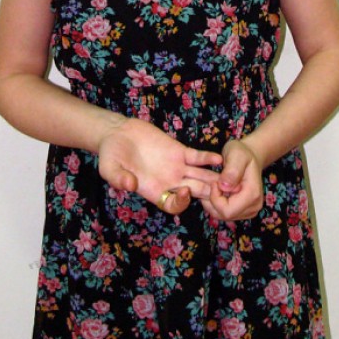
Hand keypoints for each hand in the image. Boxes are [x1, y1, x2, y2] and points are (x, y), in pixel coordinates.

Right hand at [97, 116, 222, 213]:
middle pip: (193, 193)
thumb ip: (118, 178)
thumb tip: (130, 185)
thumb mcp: (109, 168)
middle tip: (222, 193)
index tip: (185, 192)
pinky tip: (219, 159)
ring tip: (228, 180)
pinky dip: (208, 159)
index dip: (182, 202)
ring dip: (214, 179)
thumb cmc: (110, 155)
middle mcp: (168, 182)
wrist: (117, 133)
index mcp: (153, 191)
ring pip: (200, 177)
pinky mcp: (178, 150)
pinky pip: (197, 158)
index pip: (173, 205)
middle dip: (208, 195)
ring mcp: (176, 167)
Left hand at [200, 137, 263, 220]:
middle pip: (224, 215)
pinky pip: (224, 214)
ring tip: (214, 185)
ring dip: (213, 203)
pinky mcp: (244, 211)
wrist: (249, 155)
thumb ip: (231, 170)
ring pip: (222, 216)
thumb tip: (224, 187)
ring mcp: (250, 210)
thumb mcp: (236, 154)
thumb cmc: (241, 152)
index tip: (214, 181)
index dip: (215, 198)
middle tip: (213, 182)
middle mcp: (254, 206)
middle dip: (213, 201)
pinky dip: (216, 204)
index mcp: (252, 194)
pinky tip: (216, 190)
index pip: (228, 210)